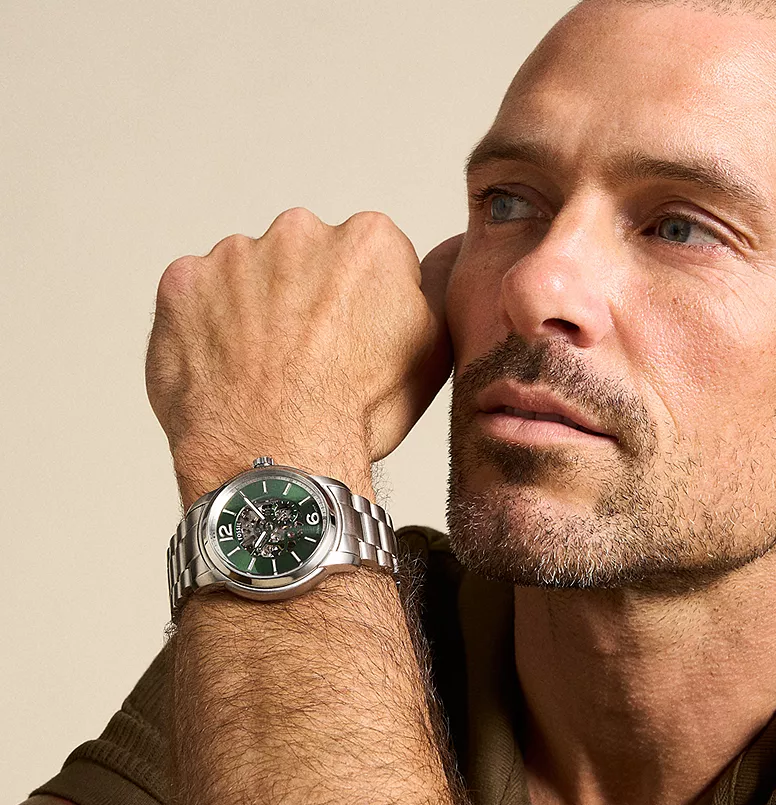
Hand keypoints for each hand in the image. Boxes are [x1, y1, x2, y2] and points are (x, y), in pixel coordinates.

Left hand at [146, 207, 462, 505]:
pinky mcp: (183, 284)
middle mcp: (300, 232)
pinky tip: (226, 371)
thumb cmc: (355, 415)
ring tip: (263, 374)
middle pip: (304, 259)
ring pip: (247, 277)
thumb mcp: (432, 354)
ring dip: (253, 313)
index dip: (363, 305)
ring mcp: (235, 255)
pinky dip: (204, 329)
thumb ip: (436, 290)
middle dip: (304, 299)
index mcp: (369, 243)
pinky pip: (195, 299)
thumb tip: (447, 252)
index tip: (354, 341)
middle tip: (307, 361)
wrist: (279, 456)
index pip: (368, 258)